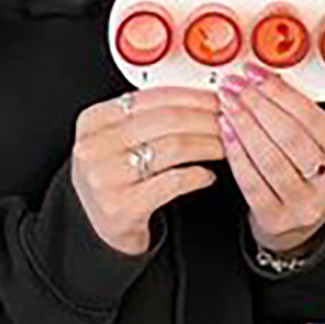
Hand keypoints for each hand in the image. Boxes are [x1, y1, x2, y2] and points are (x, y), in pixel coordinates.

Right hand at [70, 87, 224, 255]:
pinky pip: (173, 182)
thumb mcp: (119, 139)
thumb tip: (202, 96)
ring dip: (209, 144)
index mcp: (95, 120)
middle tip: (230, 120)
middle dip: (207, 118)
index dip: (194, 96)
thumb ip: (148, 114)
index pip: (154, 96)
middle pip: (168, 119)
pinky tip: (208, 176)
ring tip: (225, 146)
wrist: (100, 228)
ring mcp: (107, 177)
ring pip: (175, 147)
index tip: (218, 99)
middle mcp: (95, 147)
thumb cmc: (115, 178)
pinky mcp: (122, 207)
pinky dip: (198, 176)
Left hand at [218, 63, 324, 254]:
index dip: (279, 92)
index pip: (312, 117)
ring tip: (228, 105)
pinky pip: (251, 181)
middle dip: (258, 105)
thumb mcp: (319, 143)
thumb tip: (262, 78)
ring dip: (244, 126)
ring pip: (269, 158)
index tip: (255, 74)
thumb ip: (300, 115)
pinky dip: (236, 153)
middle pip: (290, 136)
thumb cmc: (308, 173)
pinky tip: (227, 133)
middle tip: (236, 87)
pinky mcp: (277, 219)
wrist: (299, 219)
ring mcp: (305, 205)